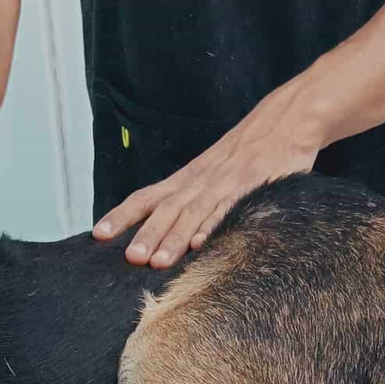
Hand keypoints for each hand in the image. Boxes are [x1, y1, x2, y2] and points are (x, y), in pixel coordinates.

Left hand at [92, 82, 323, 267]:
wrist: (286, 121)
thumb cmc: (244, 154)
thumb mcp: (209, 173)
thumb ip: (187, 201)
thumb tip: (159, 234)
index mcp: (186, 179)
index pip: (145, 197)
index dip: (121, 216)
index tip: (98, 235)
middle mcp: (199, 181)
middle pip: (166, 210)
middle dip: (147, 235)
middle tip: (130, 259)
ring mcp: (225, 185)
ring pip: (194, 213)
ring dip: (175, 238)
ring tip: (158, 262)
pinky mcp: (252, 188)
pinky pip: (230, 209)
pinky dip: (214, 226)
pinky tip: (202, 244)